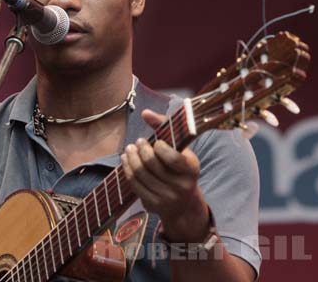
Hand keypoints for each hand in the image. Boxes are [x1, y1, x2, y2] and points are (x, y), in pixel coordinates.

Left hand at [121, 109, 209, 241]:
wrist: (183, 203)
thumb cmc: (178, 168)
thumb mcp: (179, 149)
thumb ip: (164, 128)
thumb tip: (145, 112)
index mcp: (191, 169)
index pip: (173, 158)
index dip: (159, 148)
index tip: (154, 142)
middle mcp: (181, 186)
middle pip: (152, 164)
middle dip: (141, 150)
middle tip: (137, 142)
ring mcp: (167, 197)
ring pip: (140, 174)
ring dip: (131, 158)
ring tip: (129, 149)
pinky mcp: (153, 205)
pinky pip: (134, 184)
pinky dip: (127, 170)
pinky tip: (126, 160)